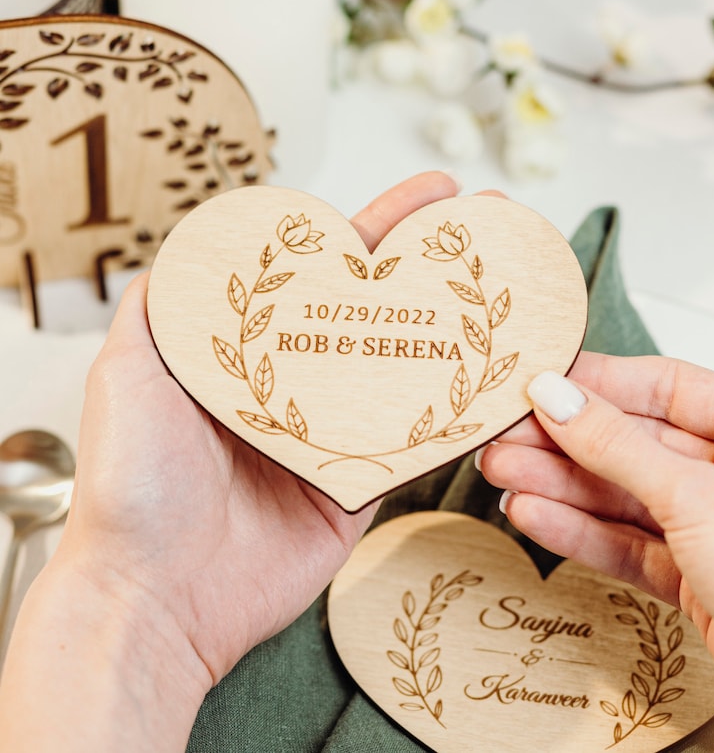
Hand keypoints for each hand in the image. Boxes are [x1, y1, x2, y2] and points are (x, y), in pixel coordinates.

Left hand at [0, 171, 460, 750]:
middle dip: (428, 258)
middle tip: (482, 215)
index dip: (370, 227)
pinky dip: (456, 413)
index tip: (423, 195)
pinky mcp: (358, 485)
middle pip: (371, 307)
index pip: (318, 270)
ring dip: (453, 324)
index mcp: (248, 350)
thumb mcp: (127, 373)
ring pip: (401, 367)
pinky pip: (414, 443)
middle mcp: (295, 384)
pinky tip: (496, 375)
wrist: (157, 598)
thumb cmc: (134, 485)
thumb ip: (160, 309)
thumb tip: (187, 247)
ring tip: (506, 281)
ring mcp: (332, 434)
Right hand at [479, 351, 713, 748]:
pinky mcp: (694, 575)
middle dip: (561, 443)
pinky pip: (626, 542)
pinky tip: (534, 515)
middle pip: (630, 442)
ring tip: (503, 474)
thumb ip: (618, 447)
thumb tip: (558, 400)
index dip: (594, 384)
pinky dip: (578, 532)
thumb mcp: (698, 496)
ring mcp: (712, 524)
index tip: (536, 383)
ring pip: (620, 495)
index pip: (661, 386)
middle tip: (504, 436)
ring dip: (558, 487)